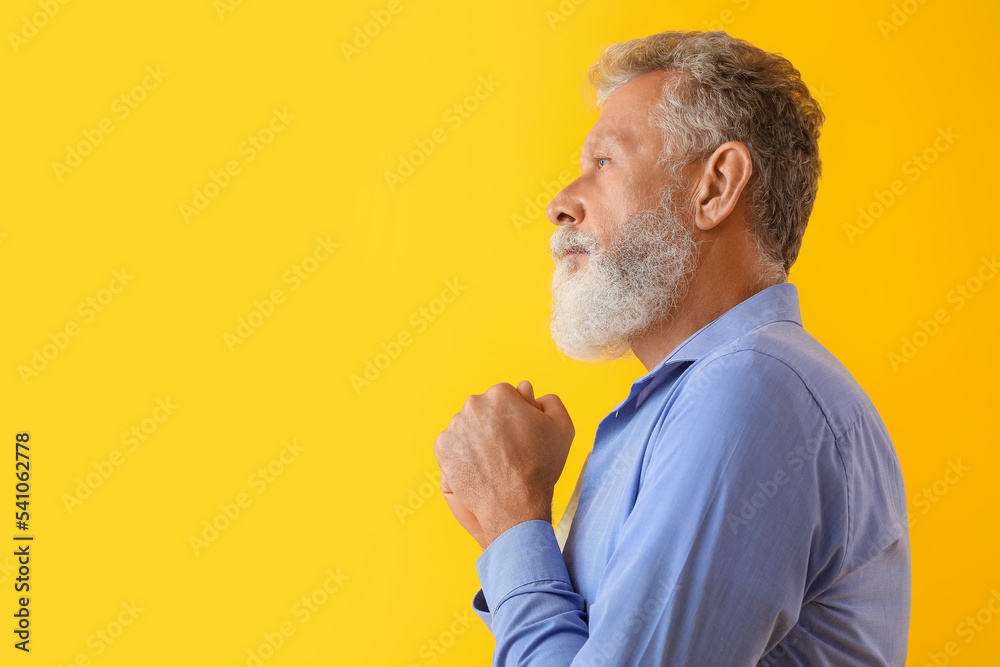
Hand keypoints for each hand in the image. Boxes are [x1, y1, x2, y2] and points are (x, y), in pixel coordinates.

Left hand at [435, 380, 574, 547]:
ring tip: (494, 460)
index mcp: (500, 394)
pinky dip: (463, 453)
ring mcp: (454, 426)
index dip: (516, 415)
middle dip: (494, 423)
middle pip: (484, 409)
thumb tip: (526, 389)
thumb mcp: (562, 427)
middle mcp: (473, 405)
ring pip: (468, 426)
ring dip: (477, 437)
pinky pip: (453, 444)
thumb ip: (549, 401)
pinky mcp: (442, 447)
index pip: (506, 396)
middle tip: (508, 449)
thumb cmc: (540, 466)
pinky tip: (480, 466)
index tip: (520, 434)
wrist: (515, 504)